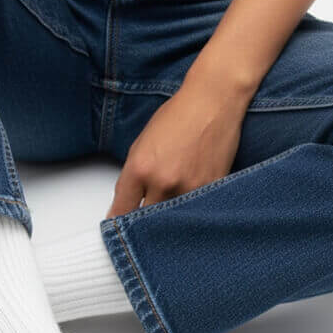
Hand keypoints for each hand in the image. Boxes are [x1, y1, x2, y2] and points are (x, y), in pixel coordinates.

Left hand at [108, 63, 250, 215]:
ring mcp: (189, 189)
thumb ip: (131, 179)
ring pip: (173, 222)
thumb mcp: (141, 145)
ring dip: (169, 223)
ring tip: (169, 218)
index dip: (119, 225)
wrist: (213, 101)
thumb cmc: (178, 117)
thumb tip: (124, 206)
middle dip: (144, 227)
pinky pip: (196, 213)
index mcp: (140, 169)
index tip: (120, 230)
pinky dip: (191, 214)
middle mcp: (163, 182)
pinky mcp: (212, 190)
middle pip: (146, 223)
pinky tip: (190, 206)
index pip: (122, 212)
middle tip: (144, 228)